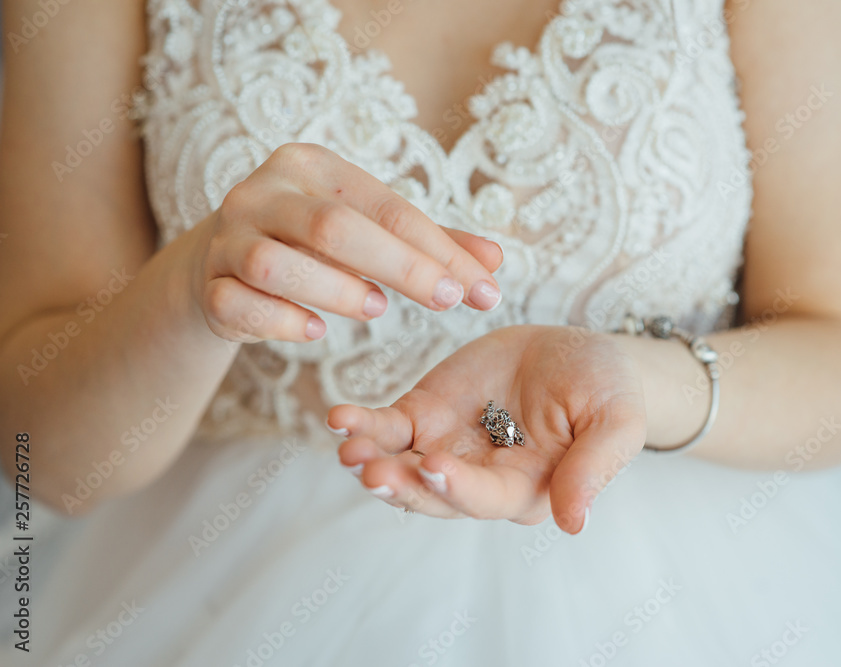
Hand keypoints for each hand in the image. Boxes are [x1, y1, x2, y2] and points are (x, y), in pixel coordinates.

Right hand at [187, 142, 503, 343]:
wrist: (225, 261)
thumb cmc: (314, 242)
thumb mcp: (370, 231)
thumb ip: (429, 243)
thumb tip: (496, 261)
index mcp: (311, 166)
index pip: (387, 207)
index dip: (439, 250)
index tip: (484, 289)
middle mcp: (262, 192)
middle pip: (333, 226)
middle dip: (400, 266)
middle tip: (446, 301)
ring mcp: (227, 239)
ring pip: (277, 264)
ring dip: (335, 290)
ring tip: (375, 308)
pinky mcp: (209, 287)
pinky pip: (241, 306)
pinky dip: (282, 322)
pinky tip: (316, 332)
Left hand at [329, 326, 646, 533]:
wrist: (575, 351)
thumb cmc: (606, 387)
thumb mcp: (616, 419)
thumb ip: (595, 467)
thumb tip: (574, 522)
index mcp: (527, 488)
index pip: (486, 498)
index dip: (459, 487)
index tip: (435, 466)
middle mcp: (479, 478)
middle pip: (432, 493)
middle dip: (402, 484)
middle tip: (373, 470)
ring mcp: (447, 448)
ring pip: (401, 466)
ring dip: (373, 461)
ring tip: (350, 447)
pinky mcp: (424, 416)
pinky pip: (387, 428)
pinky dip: (363, 426)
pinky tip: (341, 418)